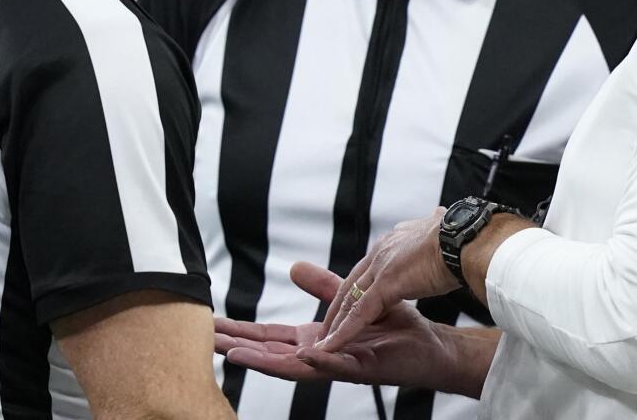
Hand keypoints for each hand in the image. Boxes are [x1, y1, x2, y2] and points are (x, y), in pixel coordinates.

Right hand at [215, 261, 454, 390]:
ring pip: (295, 366)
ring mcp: (338, 365)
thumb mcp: (348, 301)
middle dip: (240, 347)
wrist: (429, 343)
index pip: (270, 338)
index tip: (212, 326)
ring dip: (264, 361)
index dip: (242, 331)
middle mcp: (320, 357)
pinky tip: (303, 357)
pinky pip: (337, 367)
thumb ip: (322, 288)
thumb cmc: (393, 327)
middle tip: (207, 341)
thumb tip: (293, 267)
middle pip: (271, 354)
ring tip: (235, 355)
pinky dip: (320, 363)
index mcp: (314, 340)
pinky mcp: (362, 368)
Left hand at [316, 208, 457, 354]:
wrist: (468, 237)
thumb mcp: (440, 231)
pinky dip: (345, 331)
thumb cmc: (463, 237)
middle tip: (325, 327)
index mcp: (394, 241)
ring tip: (325, 343)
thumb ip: (432, 230)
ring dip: (336, 323)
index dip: (357, 287)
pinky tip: (334, 346)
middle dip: (338, 306)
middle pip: (352, 283)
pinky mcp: (386, 284)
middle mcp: (382, 251)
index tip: (349, 302)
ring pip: (351, 299)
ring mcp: (382, 268)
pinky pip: (360, 312)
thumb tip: (438, 217)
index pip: (368, 268)